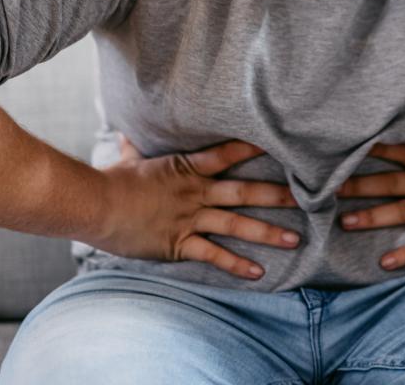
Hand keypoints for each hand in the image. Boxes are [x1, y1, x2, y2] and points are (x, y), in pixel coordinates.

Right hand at [91, 135, 300, 279]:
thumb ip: (136, 147)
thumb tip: (128, 132)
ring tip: (295, 239)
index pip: (227, 154)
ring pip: (236, 225)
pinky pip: (213, 255)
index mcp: (186, 168)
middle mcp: (195, 192)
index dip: (254, 148)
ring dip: (267, 232)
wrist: (94, 205)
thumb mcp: (128, 159)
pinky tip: (258, 272)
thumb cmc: (111, 181)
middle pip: (244, 192)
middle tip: (310, 197)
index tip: (283, 144)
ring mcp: (189, 218)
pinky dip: (236, 264)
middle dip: (278, 195)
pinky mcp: (179, 243)